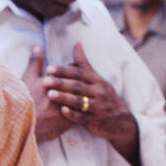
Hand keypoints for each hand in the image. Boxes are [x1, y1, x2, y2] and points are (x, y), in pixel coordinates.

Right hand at [22, 46, 72, 143]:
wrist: (21, 123)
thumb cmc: (24, 100)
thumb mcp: (28, 78)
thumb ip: (35, 63)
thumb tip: (37, 47)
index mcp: (59, 82)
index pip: (73, 72)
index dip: (75, 70)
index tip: (75, 68)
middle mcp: (66, 95)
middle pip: (79, 88)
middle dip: (81, 85)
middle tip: (82, 84)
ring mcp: (68, 110)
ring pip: (81, 103)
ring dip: (81, 101)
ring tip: (81, 99)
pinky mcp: (66, 124)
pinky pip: (77, 118)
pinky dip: (78, 115)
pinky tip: (78, 115)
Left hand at [44, 43, 138, 162]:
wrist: (120, 119)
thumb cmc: (103, 96)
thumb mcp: (96, 78)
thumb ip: (83, 63)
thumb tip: (76, 44)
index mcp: (97, 80)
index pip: (79, 73)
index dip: (64, 70)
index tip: (49, 69)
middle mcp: (98, 92)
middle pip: (78, 86)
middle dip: (61, 83)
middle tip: (45, 81)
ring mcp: (97, 107)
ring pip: (79, 101)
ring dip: (64, 97)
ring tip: (50, 94)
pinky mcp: (95, 121)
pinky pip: (83, 118)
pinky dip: (73, 114)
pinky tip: (62, 111)